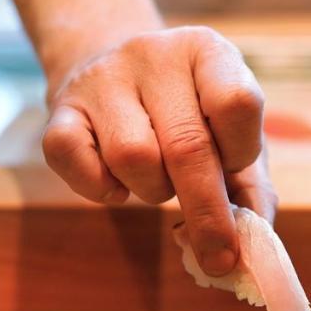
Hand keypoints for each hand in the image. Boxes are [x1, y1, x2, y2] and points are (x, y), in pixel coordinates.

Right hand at [42, 26, 276, 275]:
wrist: (112, 71)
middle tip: (218, 259)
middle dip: (207, 214)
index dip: (239, 151)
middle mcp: (154, 54)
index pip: (237, 103)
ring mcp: (102, 78)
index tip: (234, 170)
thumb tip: (250, 253)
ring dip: (151, 191)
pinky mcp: (60, 108)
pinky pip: (75, 161)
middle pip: (187, 145)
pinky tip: (116, 183)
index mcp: (207, 51)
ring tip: (156, 181)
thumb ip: (249, 190)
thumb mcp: (228, 134)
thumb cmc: (185, 114)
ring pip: (133, 157)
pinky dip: (99, 189)